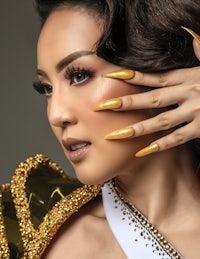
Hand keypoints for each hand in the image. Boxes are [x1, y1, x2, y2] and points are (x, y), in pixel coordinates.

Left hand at [94, 38, 199, 156]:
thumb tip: (194, 37)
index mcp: (187, 77)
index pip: (153, 76)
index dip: (131, 76)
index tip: (110, 76)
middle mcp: (188, 93)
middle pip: (150, 99)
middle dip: (125, 103)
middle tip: (101, 106)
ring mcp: (194, 112)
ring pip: (160, 121)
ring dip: (137, 128)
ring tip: (114, 135)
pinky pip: (177, 138)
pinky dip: (160, 145)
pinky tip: (142, 151)